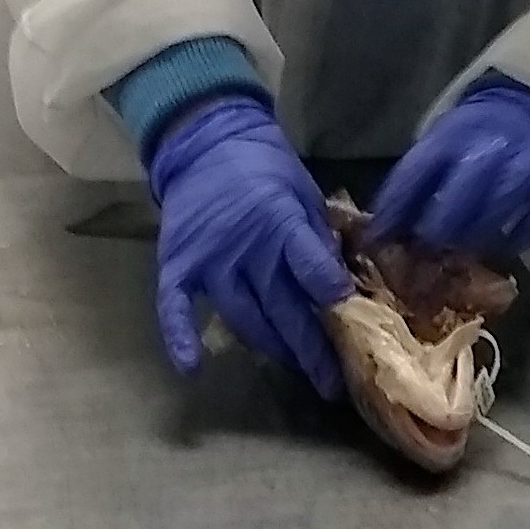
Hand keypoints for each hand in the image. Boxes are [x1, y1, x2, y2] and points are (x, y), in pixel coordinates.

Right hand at [147, 93, 350, 393]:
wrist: (207, 144)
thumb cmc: (266, 169)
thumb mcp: (305, 193)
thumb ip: (319, 237)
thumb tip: (341, 283)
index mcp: (282, 223)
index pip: (312, 271)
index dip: (333, 300)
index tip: (354, 329)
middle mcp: (246, 248)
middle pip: (282, 308)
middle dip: (310, 349)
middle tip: (333, 384)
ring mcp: (208, 261)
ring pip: (244, 318)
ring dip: (272, 349)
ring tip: (299, 374)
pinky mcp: (176, 266)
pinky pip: (175, 308)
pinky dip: (179, 338)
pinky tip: (191, 369)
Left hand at [368, 78, 529, 257]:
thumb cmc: (474, 138)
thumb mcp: (439, 145)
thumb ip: (414, 183)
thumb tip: (383, 232)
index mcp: (451, 135)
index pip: (417, 172)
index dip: (395, 209)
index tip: (379, 240)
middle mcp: (490, 146)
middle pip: (460, 193)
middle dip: (439, 228)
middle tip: (430, 249)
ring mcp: (527, 163)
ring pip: (501, 204)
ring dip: (478, 236)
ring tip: (465, 254)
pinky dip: (523, 236)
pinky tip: (506, 247)